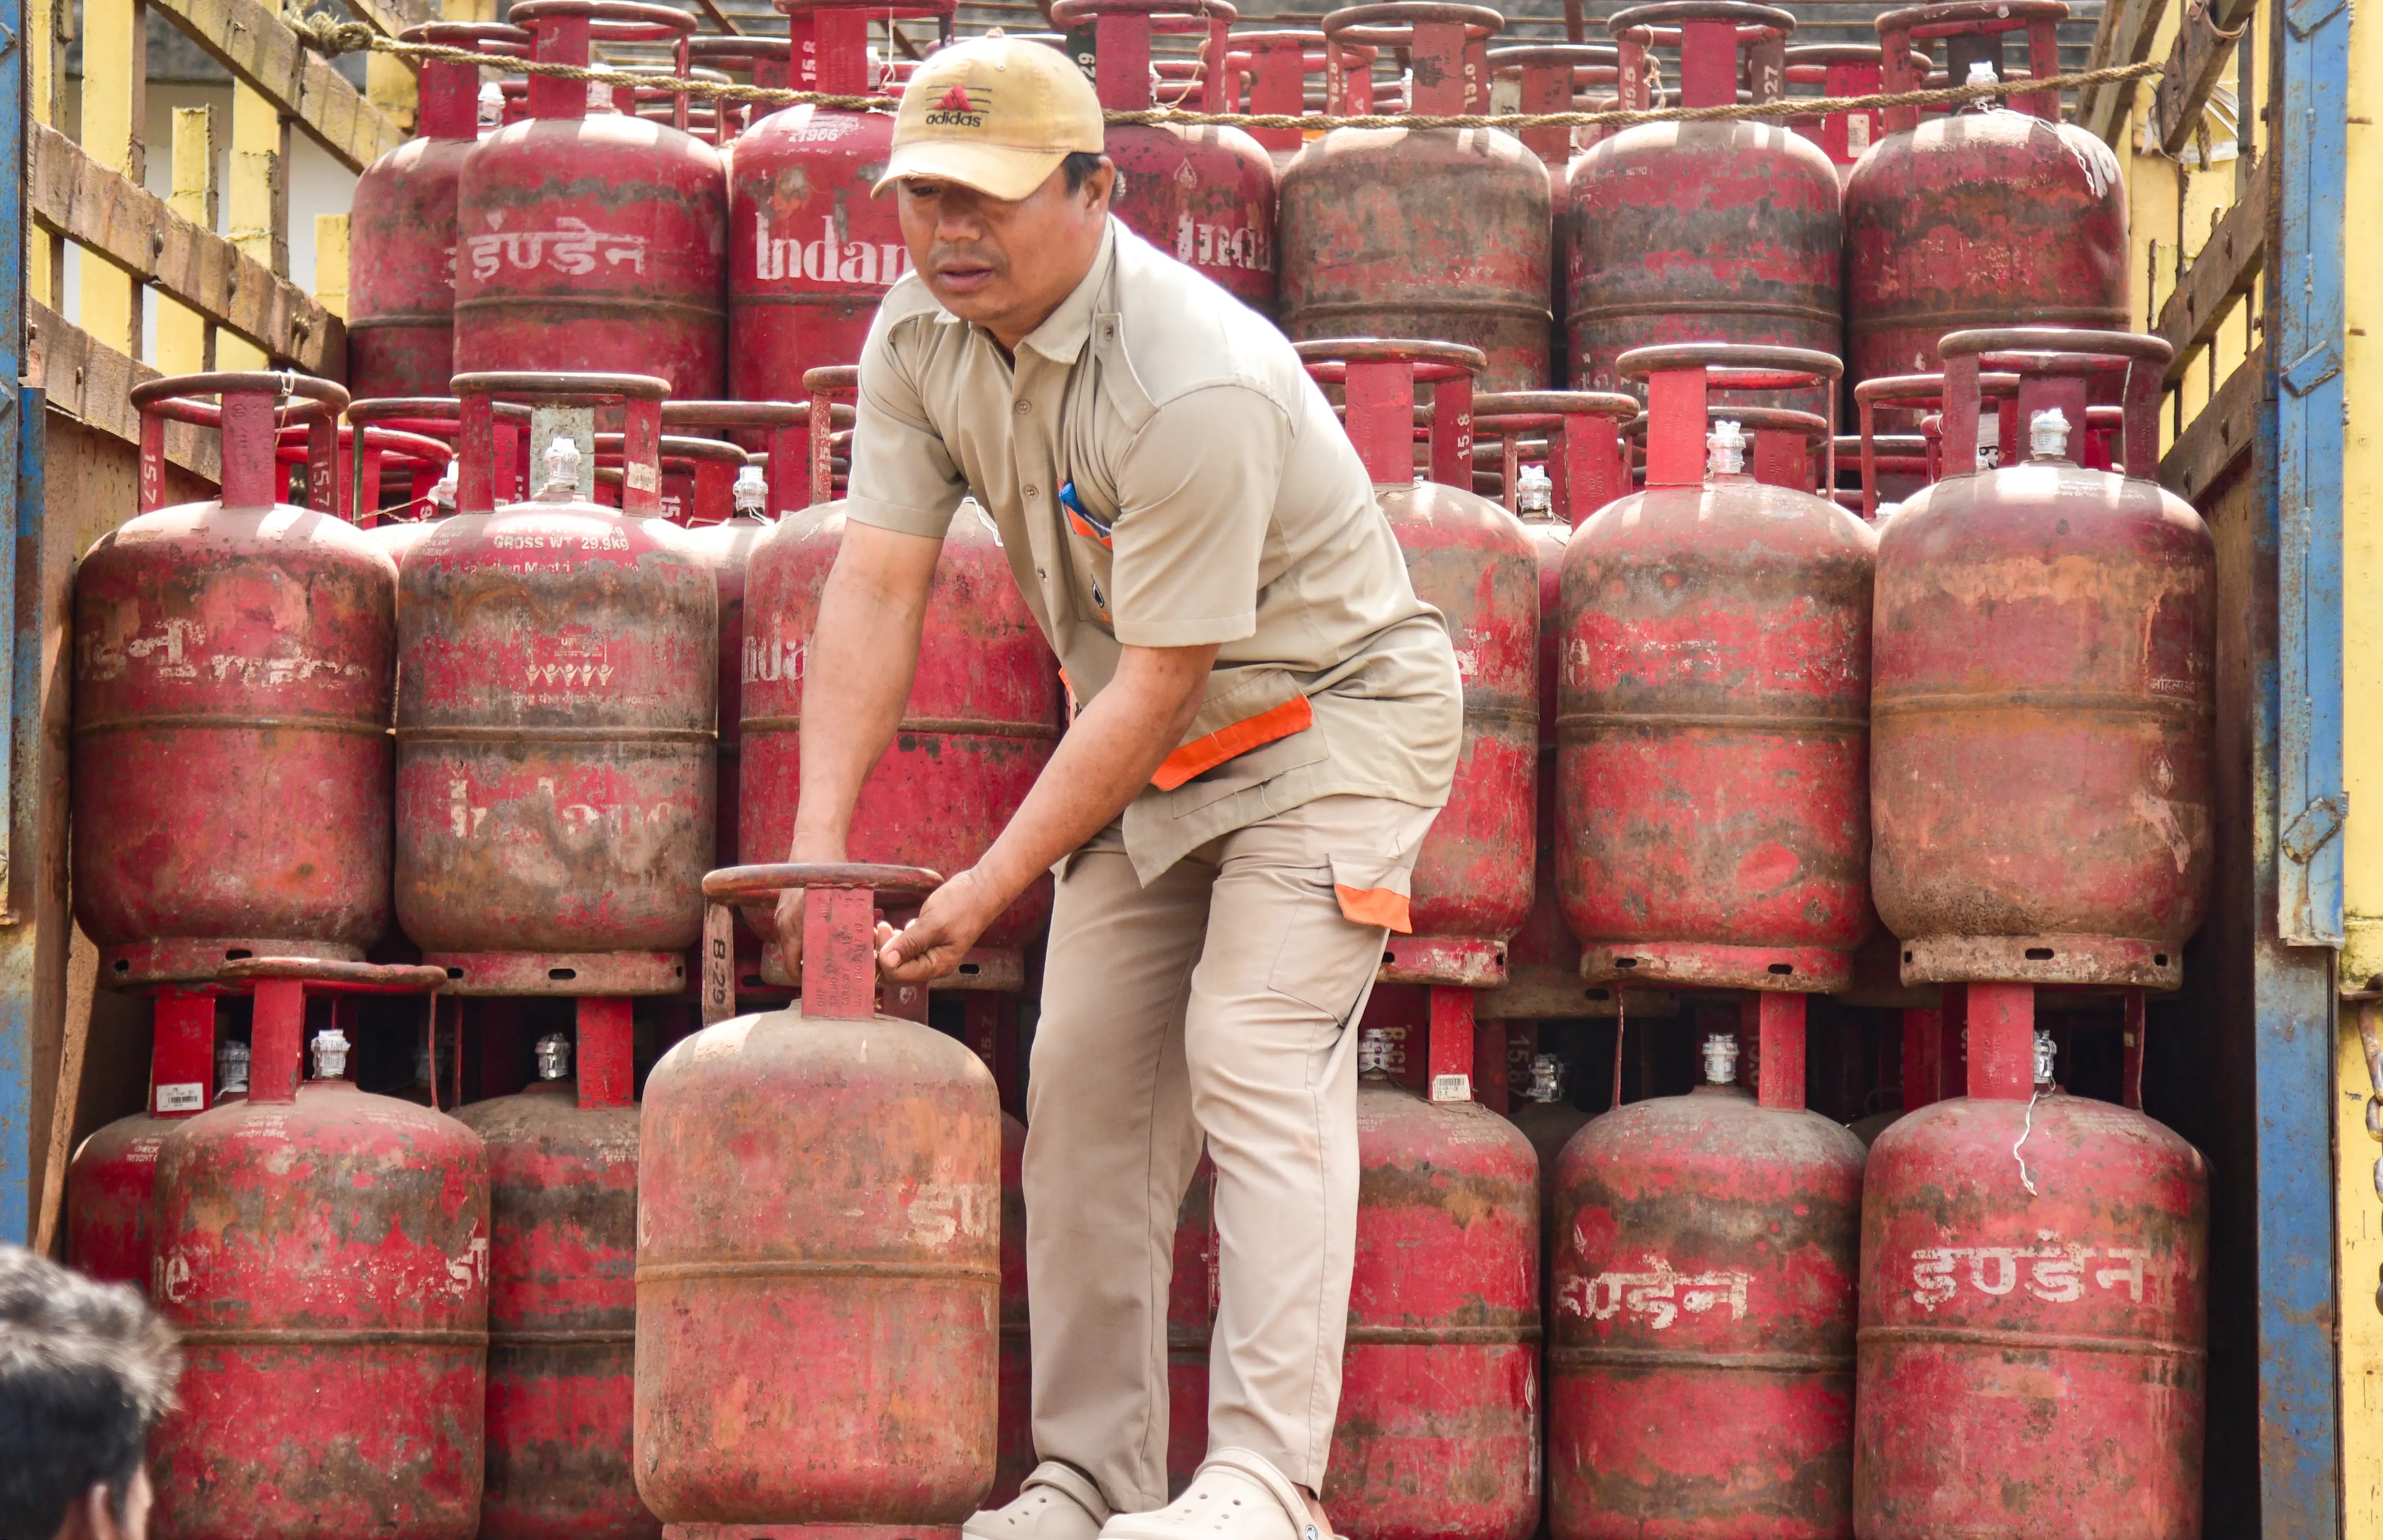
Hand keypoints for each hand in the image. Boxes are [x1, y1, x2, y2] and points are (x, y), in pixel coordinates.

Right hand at [771, 834, 849, 976]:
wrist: (814, 845)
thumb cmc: (833, 871)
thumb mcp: (846, 899)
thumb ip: (850, 925)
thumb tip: (865, 951)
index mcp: (797, 923)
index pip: (793, 966)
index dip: (809, 979)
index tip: (826, 984)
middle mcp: (785, 923)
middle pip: (794, 960)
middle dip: (811, 969)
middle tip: (833, 976)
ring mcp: (781, 917)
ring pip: (793, 947)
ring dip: (809, 954)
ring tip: (832, 959)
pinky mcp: (783, 910)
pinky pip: (792, 933)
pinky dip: (805, 940)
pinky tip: (824, 938)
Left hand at [876, 868, 1006, 983]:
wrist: (981, 889)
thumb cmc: (962, 905)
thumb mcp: (933, 923)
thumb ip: (910, 943)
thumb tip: (886, 962)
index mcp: (935, 965)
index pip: (898, 973)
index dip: (884, 957)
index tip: (882, 931)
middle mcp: (931, 964)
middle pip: (897, 968)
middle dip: (884, 950)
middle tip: (880, 926)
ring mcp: (930, 953)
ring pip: (900, 957)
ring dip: (889, 943)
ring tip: (886, 925)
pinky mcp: (928, 941)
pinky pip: (907, 947)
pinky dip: (898, 938)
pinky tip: (901, 926)